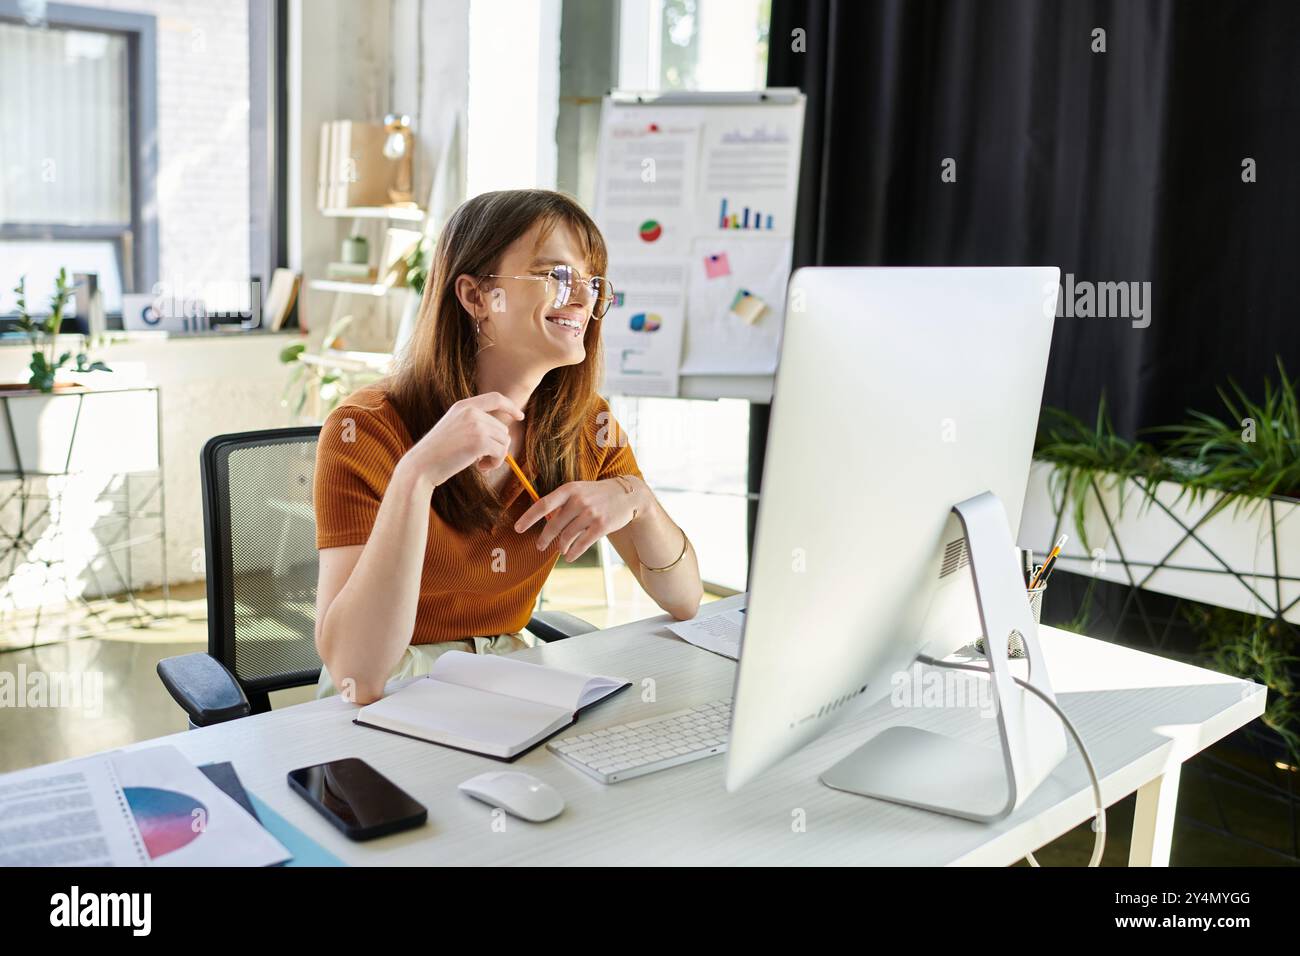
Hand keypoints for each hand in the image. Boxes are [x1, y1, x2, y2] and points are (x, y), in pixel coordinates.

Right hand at [401, 392, 524, 486]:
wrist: (421, 466)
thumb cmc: (437, 453)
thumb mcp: (454, 429)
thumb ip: (473, 424)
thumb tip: (503, 434)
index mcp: (463, 406)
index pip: (494, 398)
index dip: (510, 406)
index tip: (519, 415)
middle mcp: (470, 412)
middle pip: (502, 429)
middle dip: (496, 447)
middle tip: (480, 461)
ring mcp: (476, 425)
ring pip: (504, 442)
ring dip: (496, 457)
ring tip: (480, 465)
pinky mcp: (480, 441)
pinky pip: (502, 453)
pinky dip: (495, 464)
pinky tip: (480, 468)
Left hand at [514, 478, 643, 561]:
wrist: (628, 494)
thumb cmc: (598, 494)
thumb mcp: (580, 490)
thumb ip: (563, 503)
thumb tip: (546, 521)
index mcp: (569, 490)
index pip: (543, 504)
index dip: (528, 518)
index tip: (518, 528)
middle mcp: (578, 501)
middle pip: (553, 525)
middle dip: (544, 538)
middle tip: (539, 546)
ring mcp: (590, 514)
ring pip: (567, 536)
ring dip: (561, 546)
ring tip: (559, 550)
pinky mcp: (601, 526)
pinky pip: (582, 544)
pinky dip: (573, 553)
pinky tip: (569, 556)